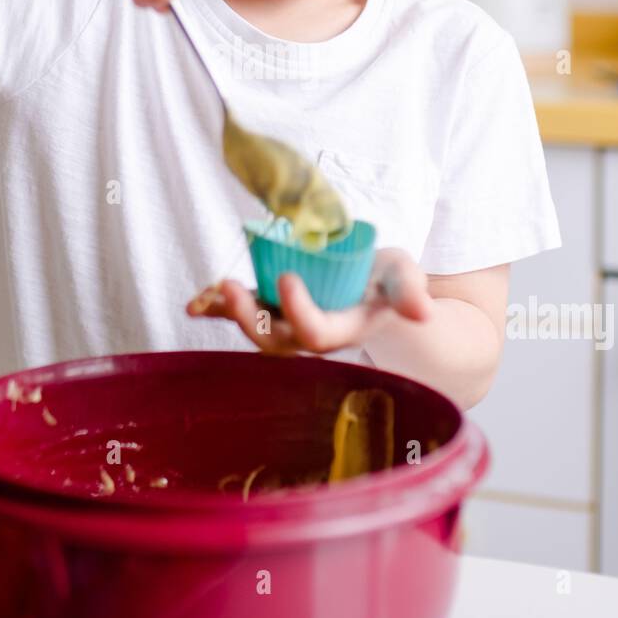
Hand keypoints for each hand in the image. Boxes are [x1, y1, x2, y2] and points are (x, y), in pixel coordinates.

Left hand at [186, 247, 433, 355]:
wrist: (375, 286)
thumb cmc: (388, 280)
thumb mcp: (405, 275)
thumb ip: (409, 290)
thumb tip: (423, 311)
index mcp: (345, 328)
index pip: (317, 334)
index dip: (299, 311)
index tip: (288, 277)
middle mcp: (312, 333)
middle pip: (276, 342)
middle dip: (250, 320)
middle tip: (230, 289)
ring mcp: (288, 323)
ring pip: (255, 330)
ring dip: (229, 314)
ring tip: (210, 293)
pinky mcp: (271, 307)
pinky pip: (242, 312)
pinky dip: (215, 308)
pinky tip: (194, 303)